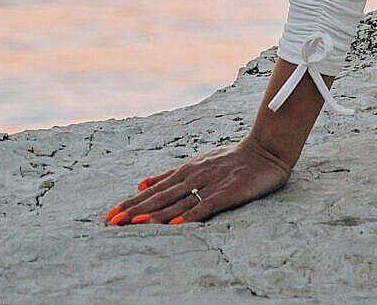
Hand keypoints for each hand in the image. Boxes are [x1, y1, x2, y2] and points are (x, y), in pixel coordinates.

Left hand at [103, 136, 291, 226]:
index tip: (110, 215)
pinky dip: (190, 216)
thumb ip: (169, 174)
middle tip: (111, 222)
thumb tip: (141, 184)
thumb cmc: (230, 159)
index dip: (131, 203)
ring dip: (155, 214)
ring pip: (178, 203)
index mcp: (185, 171)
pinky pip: (206, 207)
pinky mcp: (228, 192)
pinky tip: (176, 226)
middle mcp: (194, 176)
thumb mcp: (197, 162)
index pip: (153, 191)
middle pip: (160, 197)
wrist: (266, 150)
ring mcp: (210, 184)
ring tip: (133, 224)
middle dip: (134, 210)